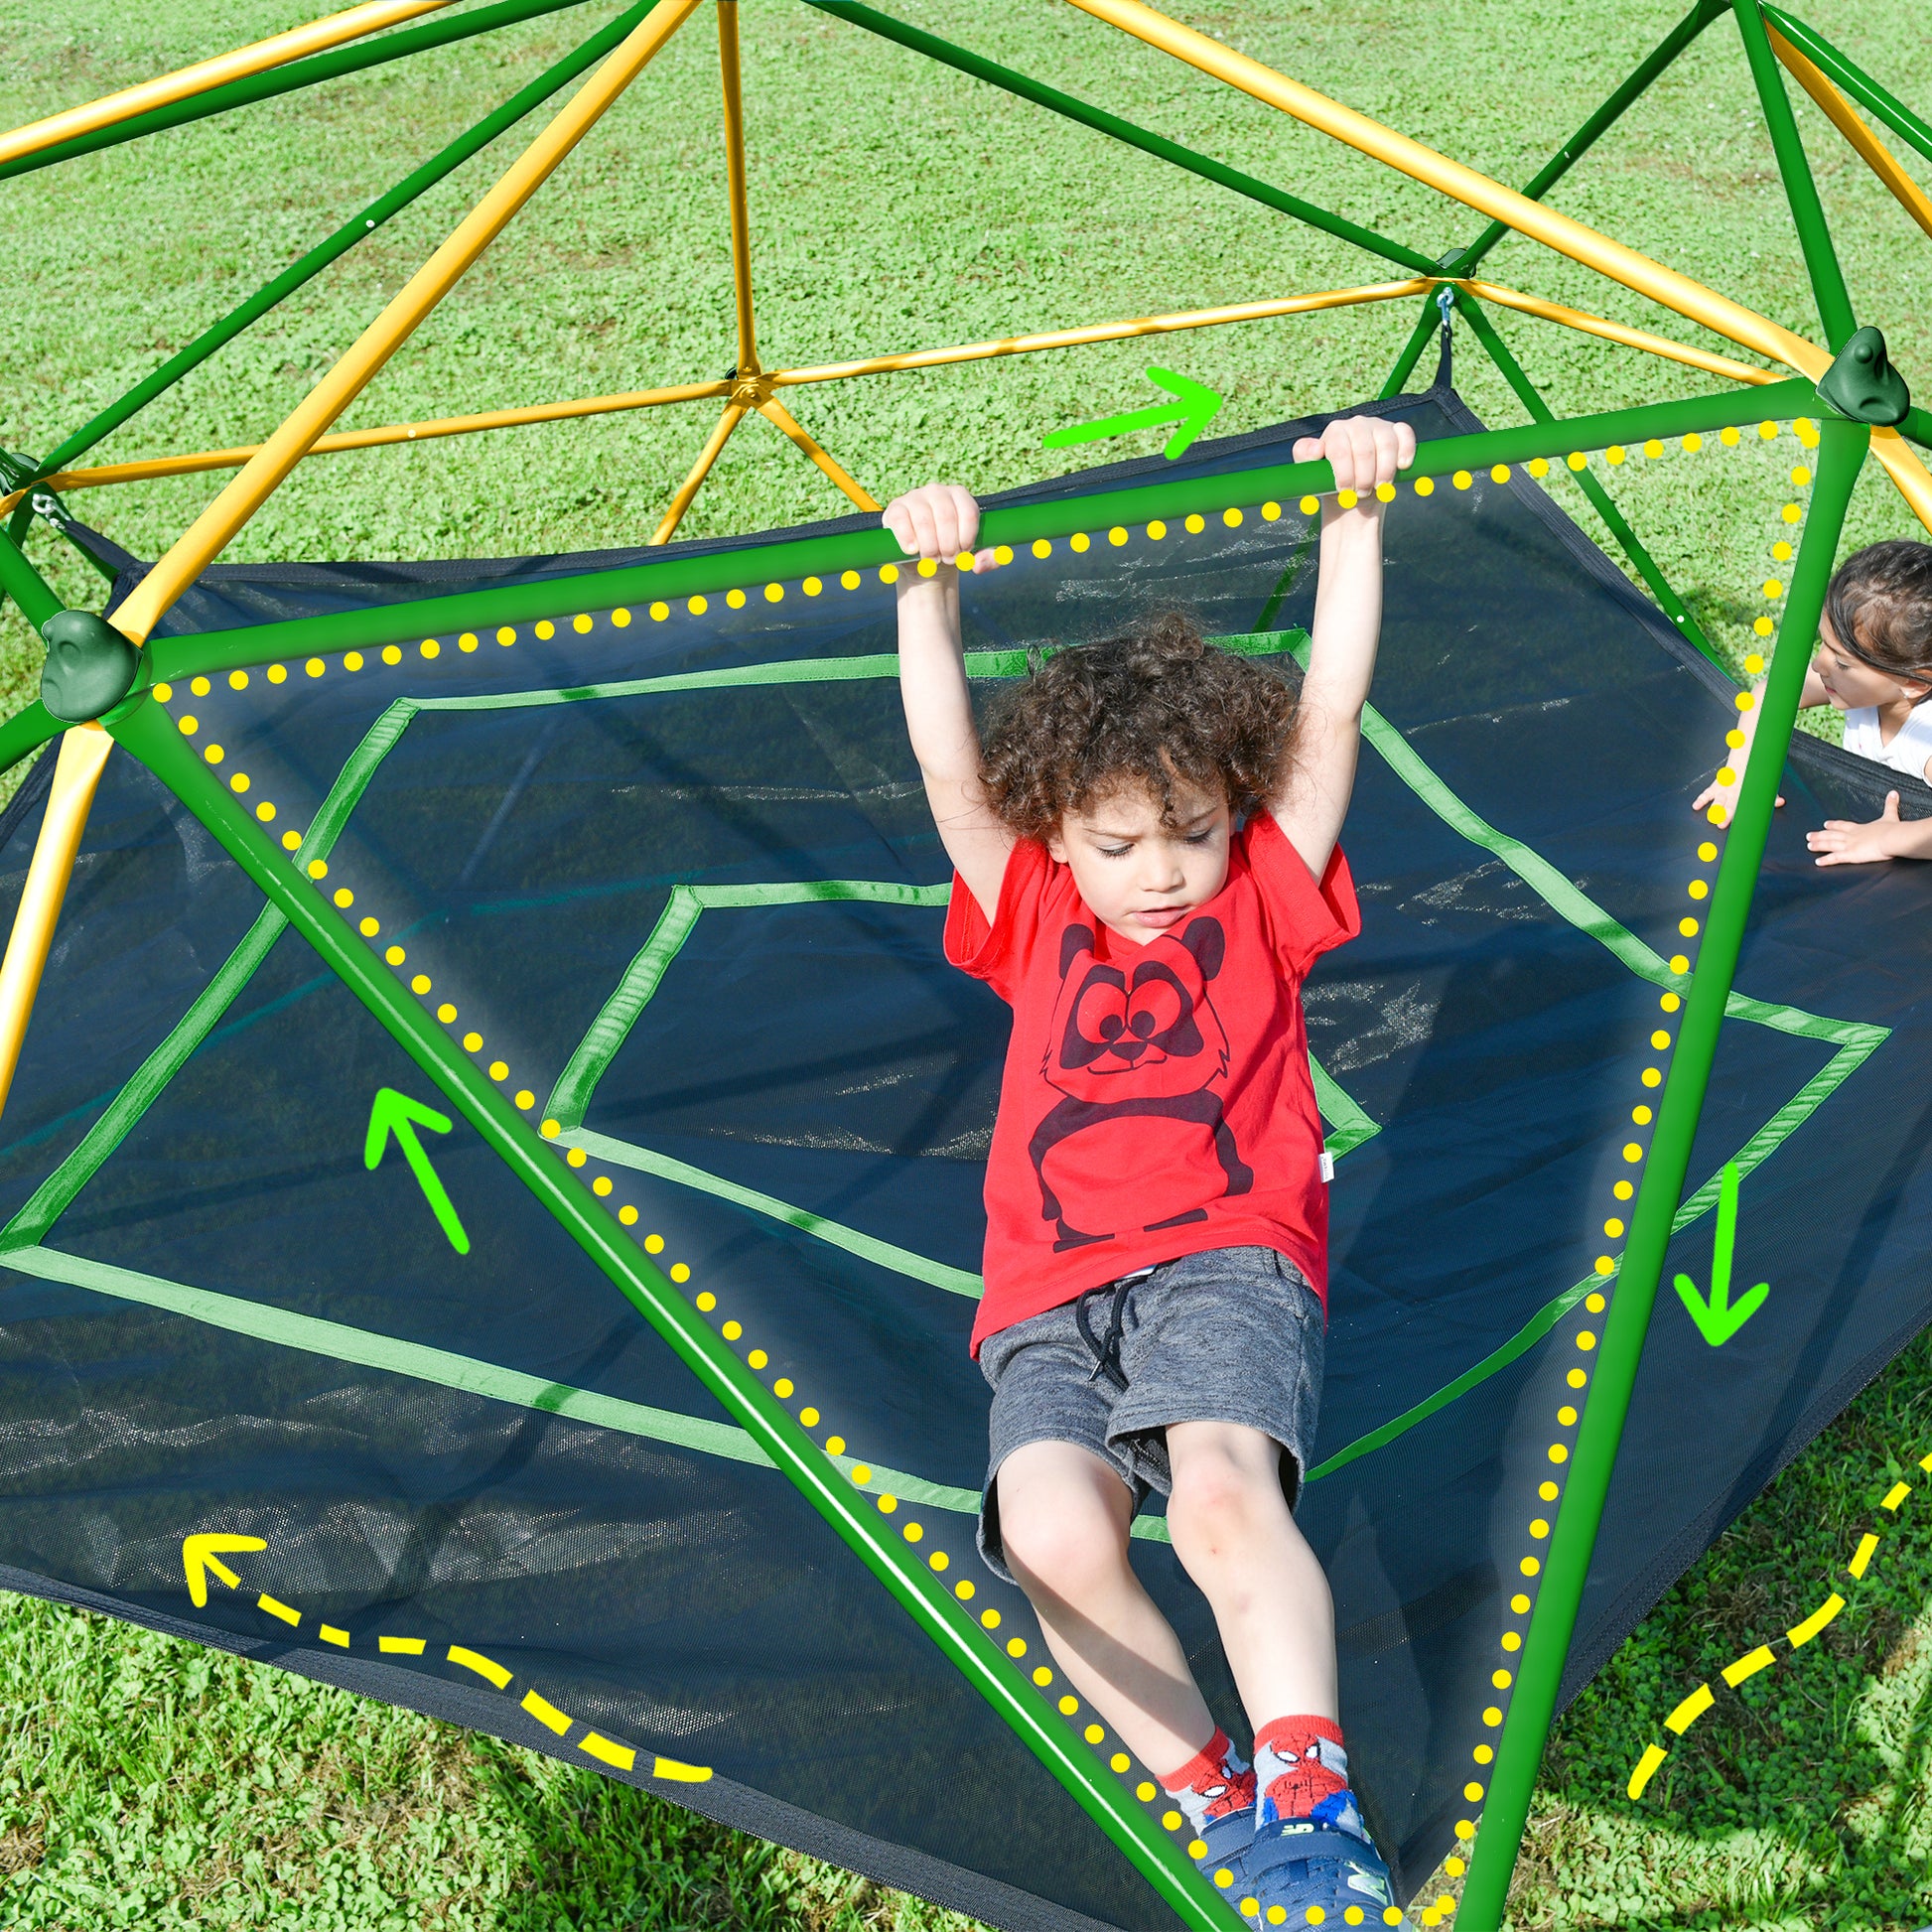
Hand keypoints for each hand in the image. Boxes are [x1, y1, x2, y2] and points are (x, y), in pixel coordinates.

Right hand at [882, 484, 994, 572]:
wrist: (924, 562)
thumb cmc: (952, 552)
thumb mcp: (976, 555)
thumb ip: (991, 559)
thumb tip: (979, 564)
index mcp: (960, 495)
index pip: (968, 512)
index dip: (967, 537)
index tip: (964, 552)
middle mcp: (937, 491)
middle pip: (947, 518)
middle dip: (949, 546)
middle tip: (948, 559)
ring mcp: (914, 497)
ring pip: (925, 522)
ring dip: (930, 548)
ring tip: (932, 559)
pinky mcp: (895, 509)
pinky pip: (901, 520)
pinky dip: (908, 538)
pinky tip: (913, 551)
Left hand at [1291, 415, 1416, 506]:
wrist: (1353, 497)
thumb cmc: (1330, 485)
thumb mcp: (1310, 474)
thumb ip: (1304, 457)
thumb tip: (1317, 448)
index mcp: (1335, 431)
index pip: (1340, 449)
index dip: (1343, 473)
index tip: (1343, 490)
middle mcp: (1357, 424)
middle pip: (1364, 449)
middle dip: (1363, 477)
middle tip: (1360, 493)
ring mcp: (1378, 426)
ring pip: (1386, 444)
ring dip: (1384, 471)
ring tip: (1378, 488)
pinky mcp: (1397, 432)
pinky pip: (1405, 434)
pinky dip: (1406, 450)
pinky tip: (1402, 466)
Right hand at [1692, 775, 1782, 821]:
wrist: (1745, 757)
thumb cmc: (1754, 774)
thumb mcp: (1765, 785)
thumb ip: (1770, 796)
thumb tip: (1780, 802)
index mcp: (1745, 794)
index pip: (1741, 807)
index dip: (1737, 816)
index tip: (1734, 823)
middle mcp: (1734, 793)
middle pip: (1728, 805)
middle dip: (1724, 815)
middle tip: (1720, 823)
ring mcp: (1724, 789)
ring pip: (1718, 800)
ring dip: (1714, 808)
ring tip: (1710, 816)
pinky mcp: (1716, 786)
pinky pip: (1707, 793)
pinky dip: (1701, 799)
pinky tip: (1696, 806)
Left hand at [1808, 791, 1907, 864]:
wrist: (1892, 837)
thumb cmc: (1893, 829)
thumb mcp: (1890, 815)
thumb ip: (1890, 804)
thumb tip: (1893, 793)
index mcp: (1860, 828)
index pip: (1843, 825)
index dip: (1833, 825)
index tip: (1825, 824)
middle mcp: (1851, 836)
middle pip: (1832, 835)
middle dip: (1820, 835)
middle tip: (1808, 836)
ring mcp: (1849, 845)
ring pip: (1830, 844)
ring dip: (1819, 845)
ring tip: (1809, 846)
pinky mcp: (1851, 854)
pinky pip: (1835, 858)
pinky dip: (1826, 860)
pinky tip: (1818, 862)